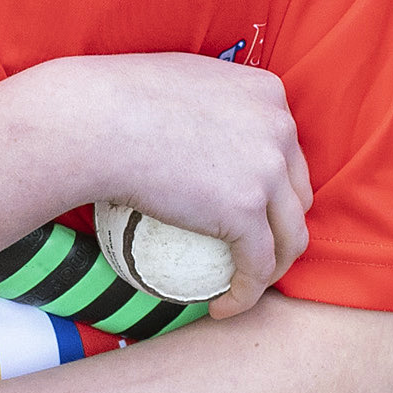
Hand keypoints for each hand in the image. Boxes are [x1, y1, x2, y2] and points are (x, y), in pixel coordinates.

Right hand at [0, 52, 307, 319]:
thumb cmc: (117, 99)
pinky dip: (245, 294)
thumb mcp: (184, 84)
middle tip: (248, 252)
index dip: (276, 187)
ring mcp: (267, 171)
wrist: (96, 122)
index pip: (286, 151)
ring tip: (243, 286)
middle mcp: (279, 128)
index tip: (249, 210)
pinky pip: (256, 267)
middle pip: (296, 194)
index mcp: (266, 94)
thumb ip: (208, 105)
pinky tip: (222, 308)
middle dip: (281, 228)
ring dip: (272, 268)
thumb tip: (195, 131)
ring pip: (290, 236)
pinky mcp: (245, 211)